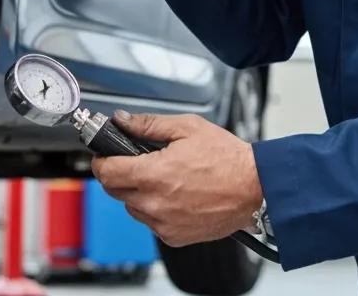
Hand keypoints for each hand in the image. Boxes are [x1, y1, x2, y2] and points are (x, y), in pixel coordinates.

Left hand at [91, 112, 261, 247]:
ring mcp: (164, 223)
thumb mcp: (188, 128)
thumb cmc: (227, 158)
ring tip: (164, 179)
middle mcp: (155, 203)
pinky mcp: (174, 236)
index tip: (105, 156)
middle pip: (115, 191)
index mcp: (154, 174)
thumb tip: (123, 120)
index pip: (106, 172)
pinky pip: (151, 222)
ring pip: (132, 208)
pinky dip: (156, 210)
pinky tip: (175, 196)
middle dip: (120, 174)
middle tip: (137, 163)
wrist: (255, 188)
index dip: (102, 161)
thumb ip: (149, 124)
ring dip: (138, 193)